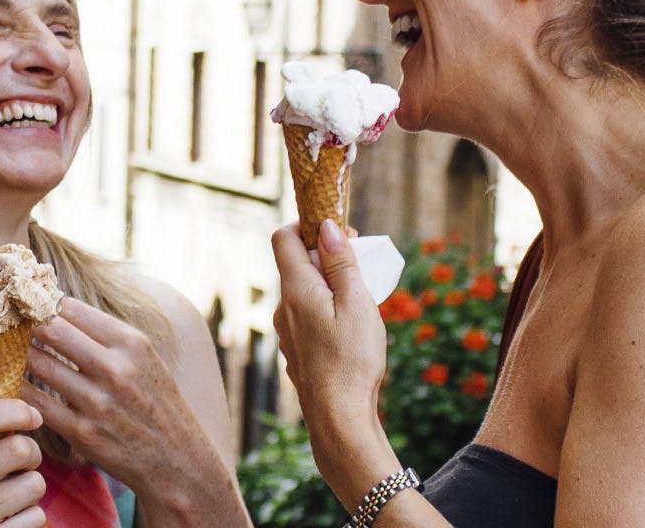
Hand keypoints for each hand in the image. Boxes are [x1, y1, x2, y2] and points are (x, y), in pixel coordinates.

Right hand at [0, 399, 45, 527]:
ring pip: (34, 484)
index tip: (32, 416)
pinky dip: (29, 515)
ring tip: (11, 492)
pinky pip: (36, 516)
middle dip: (31, 452)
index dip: (15, 409)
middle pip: (18, 449)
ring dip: (31, 486)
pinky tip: (9, 517)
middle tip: (23, 459)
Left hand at [23, 298, 233, 509]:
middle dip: (23, 322)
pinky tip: (7, 381)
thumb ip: (107, 335)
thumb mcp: (145, 358)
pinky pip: (37, 402)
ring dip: (13, 353)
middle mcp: (115, 368)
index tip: (23, 301)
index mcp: (132, 343)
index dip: (42, 301)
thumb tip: (59, 307)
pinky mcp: (81, 432)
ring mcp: (96, 402)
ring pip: (38, 364)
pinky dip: (17, 389)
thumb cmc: (155, 402)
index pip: (72, 308)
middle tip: (2, 319)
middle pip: (51, 330)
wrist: (176, 460)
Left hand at [272, 220, 385, 462]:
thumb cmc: (352, 359)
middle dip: (326, 258)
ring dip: (328, 287)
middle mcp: (283, 307)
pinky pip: (307, 317)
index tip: (341, 235)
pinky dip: (325, 311)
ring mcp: (286, 331)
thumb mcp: (356, 303)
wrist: (338, 417)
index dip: (308, 226)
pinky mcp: (296, 350)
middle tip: (361, 268)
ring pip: (303, 293)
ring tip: (360, 303)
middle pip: (296, 265)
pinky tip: (349, 331)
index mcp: (296, 289)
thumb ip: (340, 263)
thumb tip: (326, 227)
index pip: (283, 238)